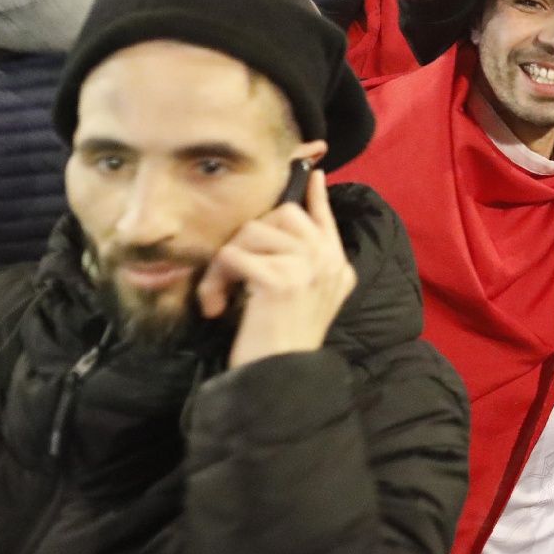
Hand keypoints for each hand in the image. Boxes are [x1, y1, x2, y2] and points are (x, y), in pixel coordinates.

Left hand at [198, 169, 356, 369]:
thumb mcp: (301, 299)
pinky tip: (217, 306)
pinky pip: (234, 256)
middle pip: (282, 215)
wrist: (281, 380)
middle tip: (232, 272)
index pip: (325, 219)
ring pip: (252, 232)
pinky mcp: (282, 278)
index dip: (315, 196)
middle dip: (247, 236)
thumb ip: (303, 264)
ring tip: (222, 296)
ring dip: (225, 263)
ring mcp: (309, 267)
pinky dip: (215, 280)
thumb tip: (288, 227)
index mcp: (338, 267)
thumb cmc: (282, 344)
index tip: (313, 174)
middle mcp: (329, 262)